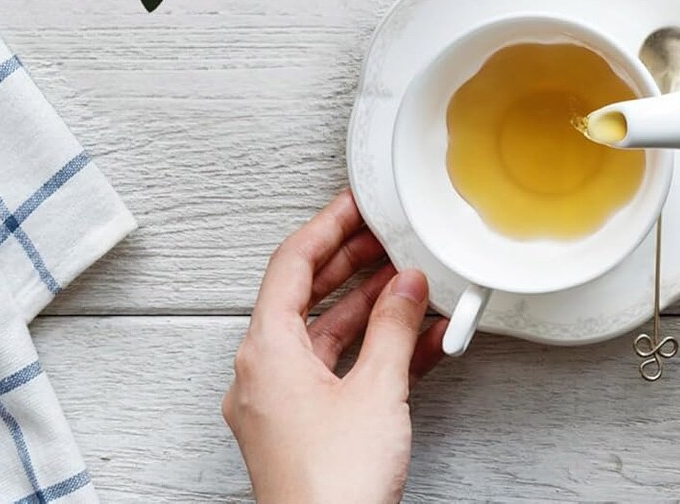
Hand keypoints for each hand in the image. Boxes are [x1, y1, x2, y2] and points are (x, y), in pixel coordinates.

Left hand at [223, 191, 447, 503]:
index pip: (290, 264)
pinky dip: (372, 350)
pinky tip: (415, 340)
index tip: (355, 204)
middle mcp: (263, 374)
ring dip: (369, 307)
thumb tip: (406, 286)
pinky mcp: (302, 431)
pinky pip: (336, 372)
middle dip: (352, 263)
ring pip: (324, 335)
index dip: (327, 226)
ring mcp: (280, 405)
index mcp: (265, 351)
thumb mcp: (377, 389)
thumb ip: (394, 326)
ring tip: (411, 283)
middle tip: (386, 236)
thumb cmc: (332, 487)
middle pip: (305, 296)